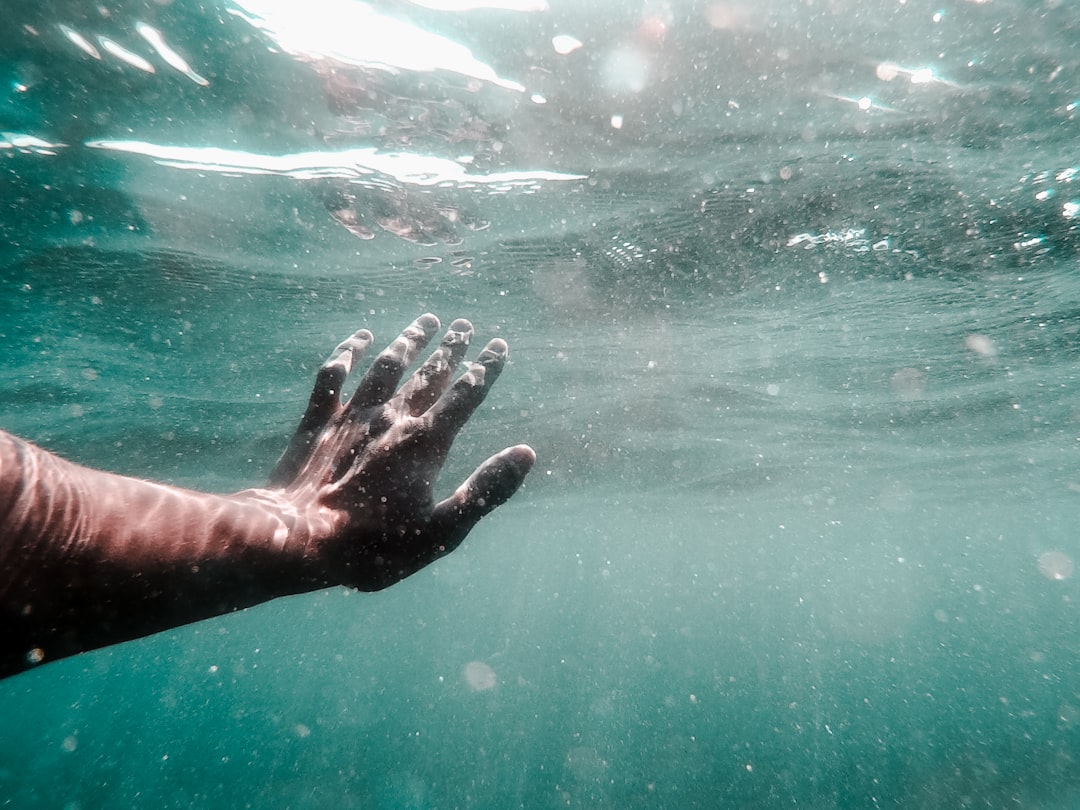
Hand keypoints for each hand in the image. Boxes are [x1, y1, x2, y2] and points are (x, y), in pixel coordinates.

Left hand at [267, 314, 534, 589]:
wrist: (296, 540)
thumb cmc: (372, 546)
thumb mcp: (442, 531)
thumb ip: (485, 490)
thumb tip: (526, 453)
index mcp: (424, 443)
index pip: (464, 397)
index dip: (485, 370)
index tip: (499, 345)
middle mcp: (390, 419)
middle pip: (428, 374)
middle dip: (450, 349)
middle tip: (465, 325)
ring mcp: (350, 417)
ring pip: (385, 366)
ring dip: (408, 342)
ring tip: (426, 321)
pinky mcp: (316, 423)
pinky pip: (333, 375)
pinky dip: (346, 352)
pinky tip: (359, 337)